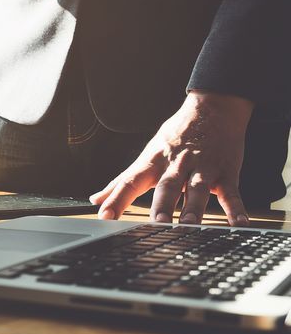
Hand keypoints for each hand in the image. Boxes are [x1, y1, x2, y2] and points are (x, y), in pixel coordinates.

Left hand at [89, 91, 253, 225]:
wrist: (213, 108)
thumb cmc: (176, 136)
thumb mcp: (146, 155)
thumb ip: (122, 181)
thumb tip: (96, 199)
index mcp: (153, 162)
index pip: (130, 181)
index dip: (116, 199)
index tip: (104, 215)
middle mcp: (176, 165)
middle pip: (166, 186)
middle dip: (161, 205)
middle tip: (156, 223)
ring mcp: (202, 169)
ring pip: (197, 190)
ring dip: (193, 208)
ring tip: (189, 225)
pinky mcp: (226, 172)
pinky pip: (232, 193)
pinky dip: (235, 209)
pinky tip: (238, 224)